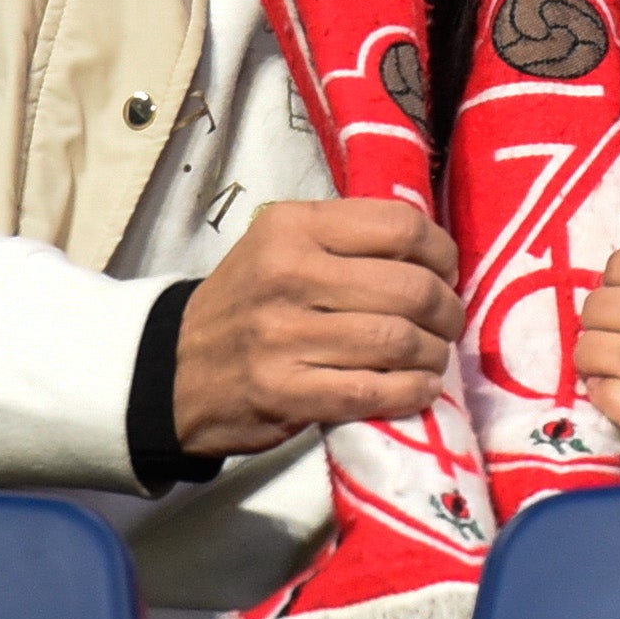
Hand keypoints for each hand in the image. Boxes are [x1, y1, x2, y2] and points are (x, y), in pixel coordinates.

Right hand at [171, 197, 463, 457]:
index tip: (446, 273)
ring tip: (434, 358)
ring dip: (433, 355)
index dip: (441, 252)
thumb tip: (433, 254)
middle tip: (447, 323)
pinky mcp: (285, 393)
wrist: (172, 370)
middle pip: (409, 287)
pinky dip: (410, 392)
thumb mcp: (281, 246)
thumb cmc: (246, 303)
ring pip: (398, 341)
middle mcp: (288, 274)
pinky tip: (420, 389)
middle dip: (446, 311)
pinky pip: (372, 391)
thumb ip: (348, 238)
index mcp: (293, 227)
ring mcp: (284, 336)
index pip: (400, 225)